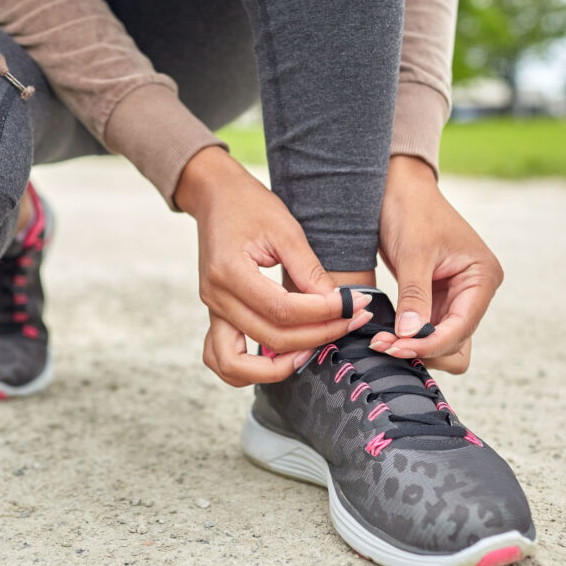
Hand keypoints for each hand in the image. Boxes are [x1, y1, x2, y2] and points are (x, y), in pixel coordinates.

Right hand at [174, 147, 372, 386]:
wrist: (215, 195)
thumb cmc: (250, 205)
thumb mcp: (286, 229)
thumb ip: (309, 270)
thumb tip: (336, 304)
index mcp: (229, 272)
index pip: (282, 310)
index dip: (322, 313)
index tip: (353, 304)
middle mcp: (216, 297)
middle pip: (269, 338)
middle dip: (317, 335)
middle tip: (350, 320)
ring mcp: (212, 310)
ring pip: (236, 364)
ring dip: (277, 367)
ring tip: (313, 350)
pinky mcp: (216, 315)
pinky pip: (222, 358)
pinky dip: (250, 369)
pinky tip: (283, 356)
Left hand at [373, 155, 503, 372]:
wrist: (397, 188)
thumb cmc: (410, 211)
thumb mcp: (413, 253)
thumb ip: (415, 296)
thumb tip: (411, 336)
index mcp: (482, 277)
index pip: (461, 327)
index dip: (430, 342)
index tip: (396, 347)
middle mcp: (475, 291)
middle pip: (457, 343)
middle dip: (424, 348)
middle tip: (385, 345)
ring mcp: (456, 297)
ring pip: (441, 341)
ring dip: (415, 346)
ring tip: (381, 341)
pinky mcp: (435, 298)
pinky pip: (426, 329)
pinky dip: (408, 336)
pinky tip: (384, 334)